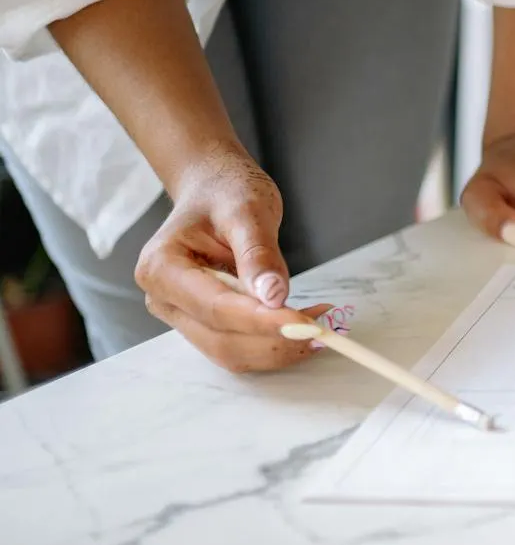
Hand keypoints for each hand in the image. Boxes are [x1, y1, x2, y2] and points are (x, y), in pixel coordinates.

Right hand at [135, 150, 334, 371]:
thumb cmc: (225, 193)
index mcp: (161, 268)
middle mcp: (163, 299)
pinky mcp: (203, 324)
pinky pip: (239, 346)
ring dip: (278, 347)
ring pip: (231, 352)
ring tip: (319, 324)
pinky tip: (303, 325)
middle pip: (222, 340)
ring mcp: (181, 316)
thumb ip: (259, 254)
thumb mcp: (247, 210)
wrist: (214, 191)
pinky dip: (274, 343)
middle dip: (275, 340)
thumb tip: (273, 297)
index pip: (216, 308)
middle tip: (323, 327)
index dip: (262, 322)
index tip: (305, 325)